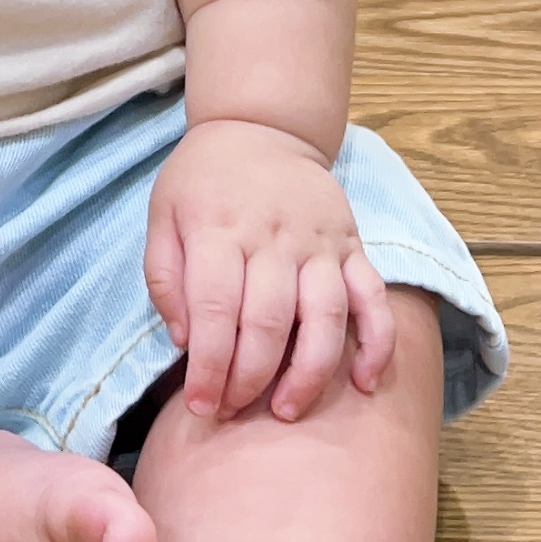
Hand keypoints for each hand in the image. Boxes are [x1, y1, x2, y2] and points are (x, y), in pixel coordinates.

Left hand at [145, 116, 395, 421]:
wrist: (260, 128)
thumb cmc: (203, 182)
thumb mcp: (162, 216)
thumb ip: (164, 278)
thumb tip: (185, 341)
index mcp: (219, 230)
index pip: (215, 308)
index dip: (208, 365)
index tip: (200, 406)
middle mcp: (273, 238)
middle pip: (268, 321)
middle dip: (249, 379)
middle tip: (232, 413)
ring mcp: (319, 244)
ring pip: (325, 317)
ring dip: (308, 373)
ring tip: (285, 410)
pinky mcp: (351, 247)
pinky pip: (374, 299)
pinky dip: (378, 343)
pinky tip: (366, 383)